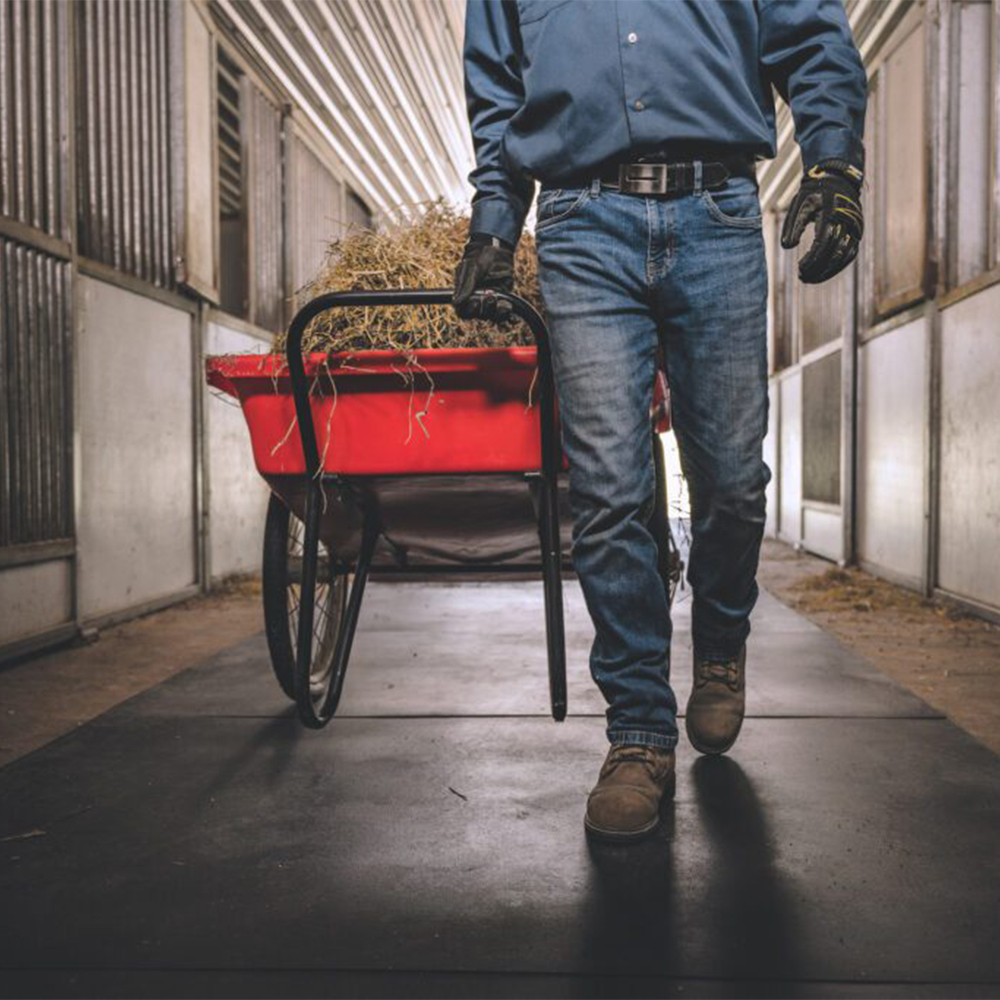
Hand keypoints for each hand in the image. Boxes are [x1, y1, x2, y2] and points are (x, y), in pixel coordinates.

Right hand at [452, 232, 515, 324]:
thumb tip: (456, 303)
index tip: (474, 301)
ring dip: (494, 310)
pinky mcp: (502, 300)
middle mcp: (476, 302)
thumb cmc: (478, 259)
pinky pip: (503, 313)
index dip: (468, 311)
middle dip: (483, 308)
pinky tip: (509, 311)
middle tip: (488, 295)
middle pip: (477, 315)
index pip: (463, 312)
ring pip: (491, 316)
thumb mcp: (470, 269)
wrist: (495, 251)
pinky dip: (506, 313)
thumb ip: (464, 286)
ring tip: (497, 298)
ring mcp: (489, 302)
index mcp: (464, 296)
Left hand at [781, 159, 863, 283]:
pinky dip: (837, 266)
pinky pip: (850, 254)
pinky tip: (823, 273)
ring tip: (810, 279)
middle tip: (802, 277)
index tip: (800, 269)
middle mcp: (848, 221)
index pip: (823, 242)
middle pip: (834, 251)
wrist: (837, 180)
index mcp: (832, 213)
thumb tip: (787, 246)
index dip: (812, 259)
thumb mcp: (799, 205)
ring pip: (845, 256)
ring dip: (828, 271)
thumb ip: (793, 225)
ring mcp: (855, 227)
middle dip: (818, 268)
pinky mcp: (857, 233)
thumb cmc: (814, 194)